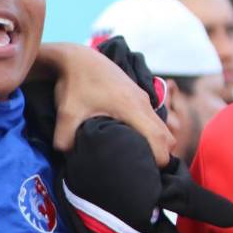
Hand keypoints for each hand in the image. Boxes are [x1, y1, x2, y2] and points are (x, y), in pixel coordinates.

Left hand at [42, 42, 172, 165]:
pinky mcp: (136, 94)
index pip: (159, 140)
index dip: (158, 160)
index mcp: (132, 108)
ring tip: (141, 161)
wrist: (77, 58)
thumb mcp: (66, 114)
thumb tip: (69, 158)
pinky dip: (151, 132)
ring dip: (158, 144)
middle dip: (162, 156)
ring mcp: (142, 97)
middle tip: (146, 173)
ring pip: (161, 126)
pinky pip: (153, 118)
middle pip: (167, 136)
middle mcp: (142, 103)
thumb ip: (65, 139)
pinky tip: (134, 142)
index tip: (149, 174)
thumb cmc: (74, 84)